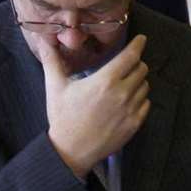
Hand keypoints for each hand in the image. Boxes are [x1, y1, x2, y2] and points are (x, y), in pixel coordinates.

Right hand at [30, 33, 151, 177]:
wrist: (71, 151)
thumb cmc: (63, 118)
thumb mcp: (55, 87)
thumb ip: (52, 61)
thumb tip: (44, 41)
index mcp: (105, 81)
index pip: (131, 56)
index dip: (138, 45)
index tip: (141, 39)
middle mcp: (122, 93)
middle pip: (141, 69)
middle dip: (136, 64)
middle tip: (126, 66)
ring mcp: (130, 110)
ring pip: (145, 86)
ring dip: (138, 82)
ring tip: (123, 85)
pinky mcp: (134, 124)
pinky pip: (146, 104)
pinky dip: (140, 99)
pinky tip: (127, 102)